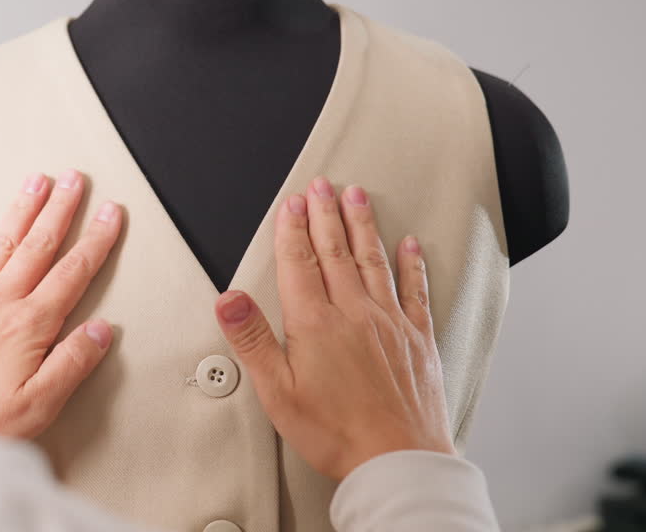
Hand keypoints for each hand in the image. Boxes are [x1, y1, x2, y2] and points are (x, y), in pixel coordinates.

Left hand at [0, 169, 121, 438]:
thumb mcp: (38, 406)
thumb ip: (72, 364)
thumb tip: (101, 330)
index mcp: (27, 325)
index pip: (73, 272)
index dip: (96, 240)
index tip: (111, 213)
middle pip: (38, 244)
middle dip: (61, 207)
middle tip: (75, 177)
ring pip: (0, 242)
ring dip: (21, 209)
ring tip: (36, 180)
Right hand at [215, 176, 454, 480]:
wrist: (398, 460)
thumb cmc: (337, 433)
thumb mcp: (277, 391)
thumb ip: (252, 339)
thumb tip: (228, 298)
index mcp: (316, 323)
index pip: (299, 261)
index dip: (293, 228)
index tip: (291, 204)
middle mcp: (355, 314)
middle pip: (336, 250)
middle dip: (325, 213)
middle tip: (321, 185)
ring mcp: (390, 323)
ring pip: (373, 260)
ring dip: (363, 225)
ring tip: (357, 196)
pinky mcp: (417, 338)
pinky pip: (415, 289)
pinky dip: (411, 263)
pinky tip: (409, 245)